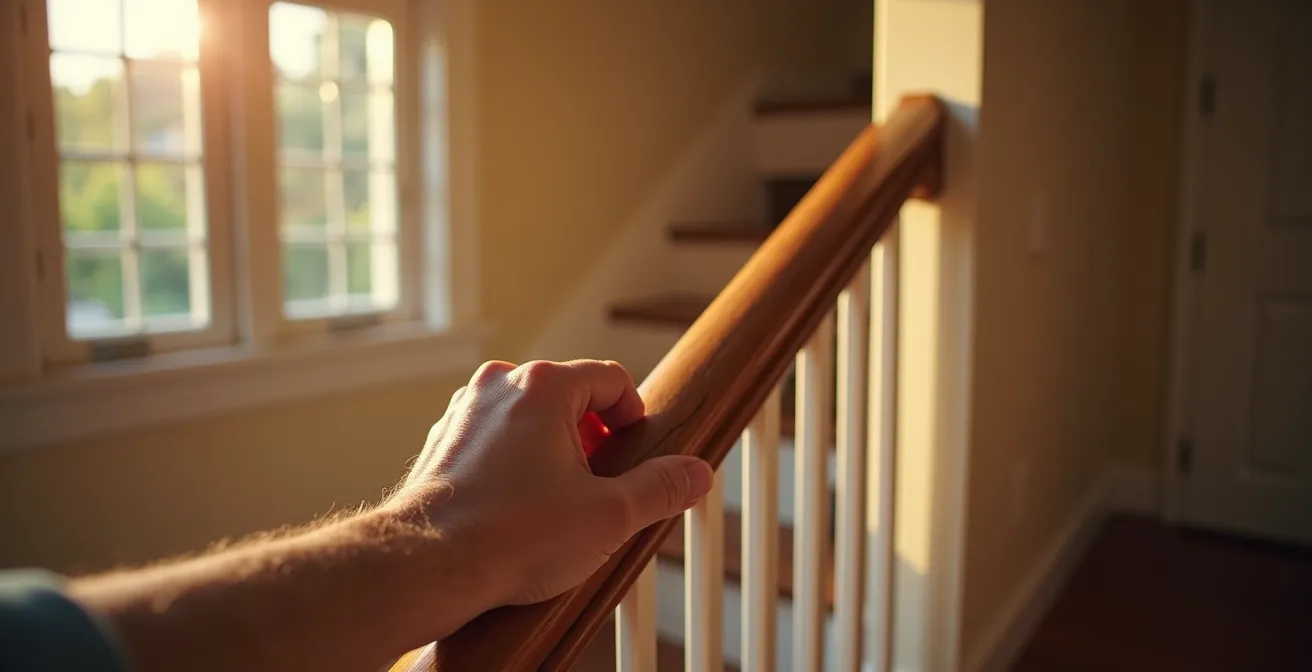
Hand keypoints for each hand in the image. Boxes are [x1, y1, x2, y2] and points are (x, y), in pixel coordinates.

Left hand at [385, 360, 714, 607]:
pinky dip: (517, 464)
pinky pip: (497, 439)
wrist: (426, 565)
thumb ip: (660, 488)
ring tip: (560, 506)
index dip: (634, 418)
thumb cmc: (513, 537)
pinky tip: (520, 511)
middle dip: (594, 440)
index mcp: (542, 385)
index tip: (635, 457)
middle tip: (601, 490)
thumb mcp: (608, 516)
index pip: (612, 378)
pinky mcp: (443, 442)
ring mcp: (465, 411)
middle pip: (571, 397)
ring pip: (531, 418)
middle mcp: (498, 384)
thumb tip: (697, 474)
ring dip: (555, 453)